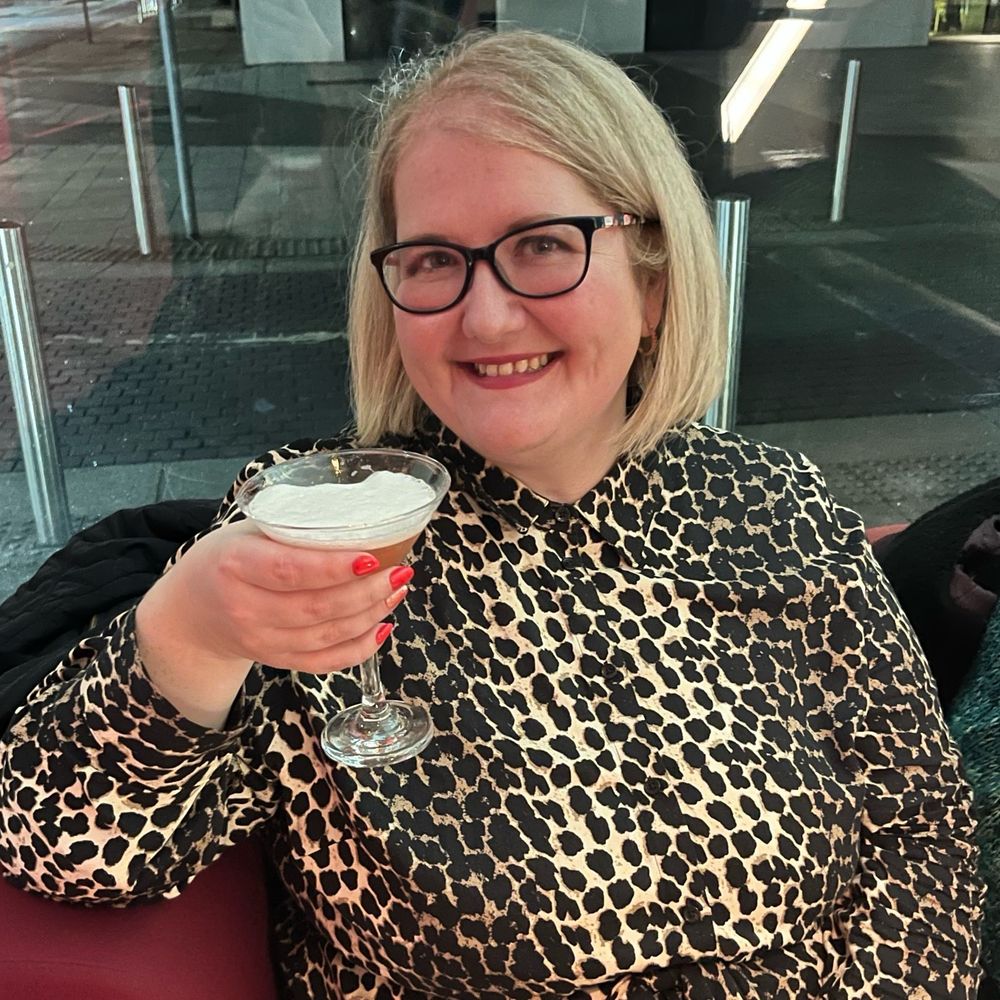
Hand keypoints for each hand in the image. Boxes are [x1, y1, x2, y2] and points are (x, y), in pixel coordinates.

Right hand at [134, 520, 409, 725]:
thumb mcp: (249, 531)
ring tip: (397, 590)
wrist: (191, 610)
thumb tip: (364, 517)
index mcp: (235, 565)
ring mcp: (260, 641)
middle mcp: (245, 608)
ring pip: (324, 636)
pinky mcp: (275, 661)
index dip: (333, 568)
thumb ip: (295, 527)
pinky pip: (323, 662)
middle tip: (400, 571)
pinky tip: (383, 626)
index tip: (372, 556)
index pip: (289, 570)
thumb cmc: (230, 557)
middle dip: (366, 592)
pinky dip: (358, 648)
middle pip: (315, 608)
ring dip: (369, 615)